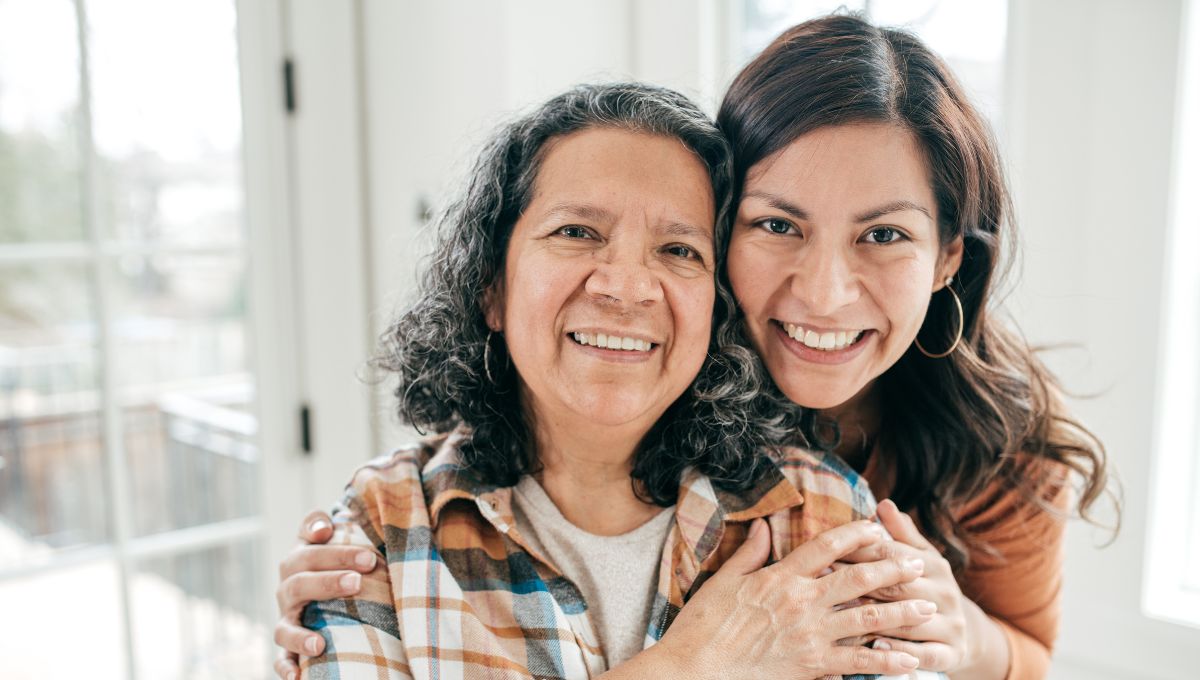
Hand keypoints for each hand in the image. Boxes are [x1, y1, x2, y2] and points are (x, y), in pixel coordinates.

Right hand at [273, 510, 377, 679]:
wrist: (328, 596)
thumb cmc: (340, 564)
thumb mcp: (340, 542)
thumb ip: (336, 527)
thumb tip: (326, 525)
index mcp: (301, 560)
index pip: (308, 548)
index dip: (330, 547)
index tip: (359, 551)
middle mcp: (289, 589)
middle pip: (299, 583)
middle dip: (328, 582)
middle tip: (358, 581)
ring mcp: (287, 619)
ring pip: (284, 627)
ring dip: (300, 636)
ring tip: (319, 645)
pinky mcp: (288, 647)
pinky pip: (281, 659)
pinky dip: (286, 668)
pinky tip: (297, 677)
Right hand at [654, 518, 933, 679]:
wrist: (694, 670)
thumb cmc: (702, 626)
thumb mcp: (722, 581)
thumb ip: (749, 554)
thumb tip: (762, 526)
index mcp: (779, 577)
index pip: (824, 546)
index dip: (854, 534)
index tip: (877, 528)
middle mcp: (800, 602)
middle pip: (857, 578)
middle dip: (892, 569)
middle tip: (919, 564)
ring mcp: (809, 635)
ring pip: (867, 618)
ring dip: (901, 612)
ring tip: (928, 607)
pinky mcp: (812, 666)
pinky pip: (859, 662)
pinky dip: (887, 661)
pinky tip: (910, 660)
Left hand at [841, 499, 1007, 675]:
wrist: (959, 632)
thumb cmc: (924, 587)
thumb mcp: (917, 558)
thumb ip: (900, 534)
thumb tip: (884, 503)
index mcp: (936, 565)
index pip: (893, 555)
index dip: (859, 552)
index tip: (828, 554)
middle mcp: (947, 593)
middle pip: (898, 587)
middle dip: (860, 585)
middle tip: (826, 586)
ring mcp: (952, 625)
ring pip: (909, 621)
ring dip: (875, 619)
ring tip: (842, 617)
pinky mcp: (952, 654)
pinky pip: (924, 654)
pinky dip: (900, 651)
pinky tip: (876, 646)